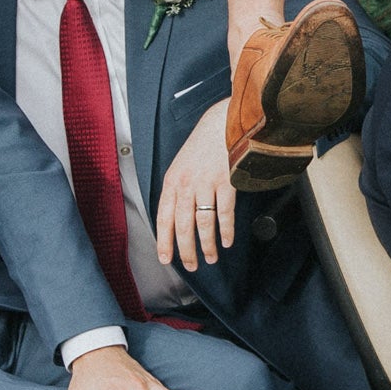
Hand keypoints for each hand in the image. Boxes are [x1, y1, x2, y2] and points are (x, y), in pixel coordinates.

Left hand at [155, 105, 242, 273]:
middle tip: (191, 266)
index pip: (163, 218)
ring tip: (211, 259)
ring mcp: (206, 184)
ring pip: (203, 224)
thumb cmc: (203, 144)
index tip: (166, 259)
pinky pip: (225, 214)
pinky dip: (226, 231)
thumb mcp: (181, 164)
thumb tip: (176, 219)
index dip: (164, 241)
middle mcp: (186, 184)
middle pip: (183, 226)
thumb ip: (178, 189)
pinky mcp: (226, 182)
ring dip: (207, 245)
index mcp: (172, 181)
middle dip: (186, 250)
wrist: (223, 123)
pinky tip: (227, 241)